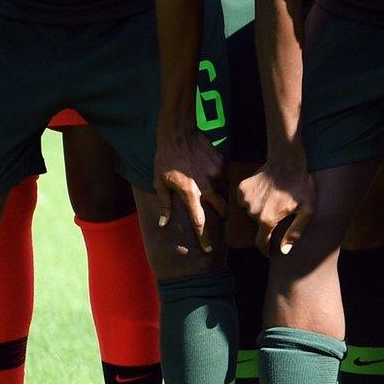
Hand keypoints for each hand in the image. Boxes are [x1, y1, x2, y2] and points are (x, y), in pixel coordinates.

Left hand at [154, 128, 227, 252]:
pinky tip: (209, 174)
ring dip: (219, 197)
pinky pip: (223, 177)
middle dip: (221, 218)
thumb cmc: (165, 159)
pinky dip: (218, 181)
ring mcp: (216, 174)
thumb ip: (165, 205)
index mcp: (190, 193)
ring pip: (224, 193)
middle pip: (221, 209)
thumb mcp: (159, 183)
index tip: (208, 250)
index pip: (199, 222)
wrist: (179, 133)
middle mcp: (207, 186)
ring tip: (212, 194)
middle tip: (219, 222)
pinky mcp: (222, 164)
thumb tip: (163, 224)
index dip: (204, 238)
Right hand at [238, 156, 312, 256]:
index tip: (267, 251)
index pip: (262, 241)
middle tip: (279, 209)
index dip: (265, 248)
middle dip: (268, 220)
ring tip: (273, 198)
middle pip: (258, 224)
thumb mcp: (307, 209)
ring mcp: (245, 199)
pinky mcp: (241, 189)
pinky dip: (253, 198)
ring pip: (251, 212)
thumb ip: (295, 232)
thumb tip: (284, 251)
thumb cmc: (300, 185)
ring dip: (260, 208)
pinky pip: (244, 200)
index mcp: (267, 219)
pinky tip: (265, 191)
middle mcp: (252, 211)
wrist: (287, 160)